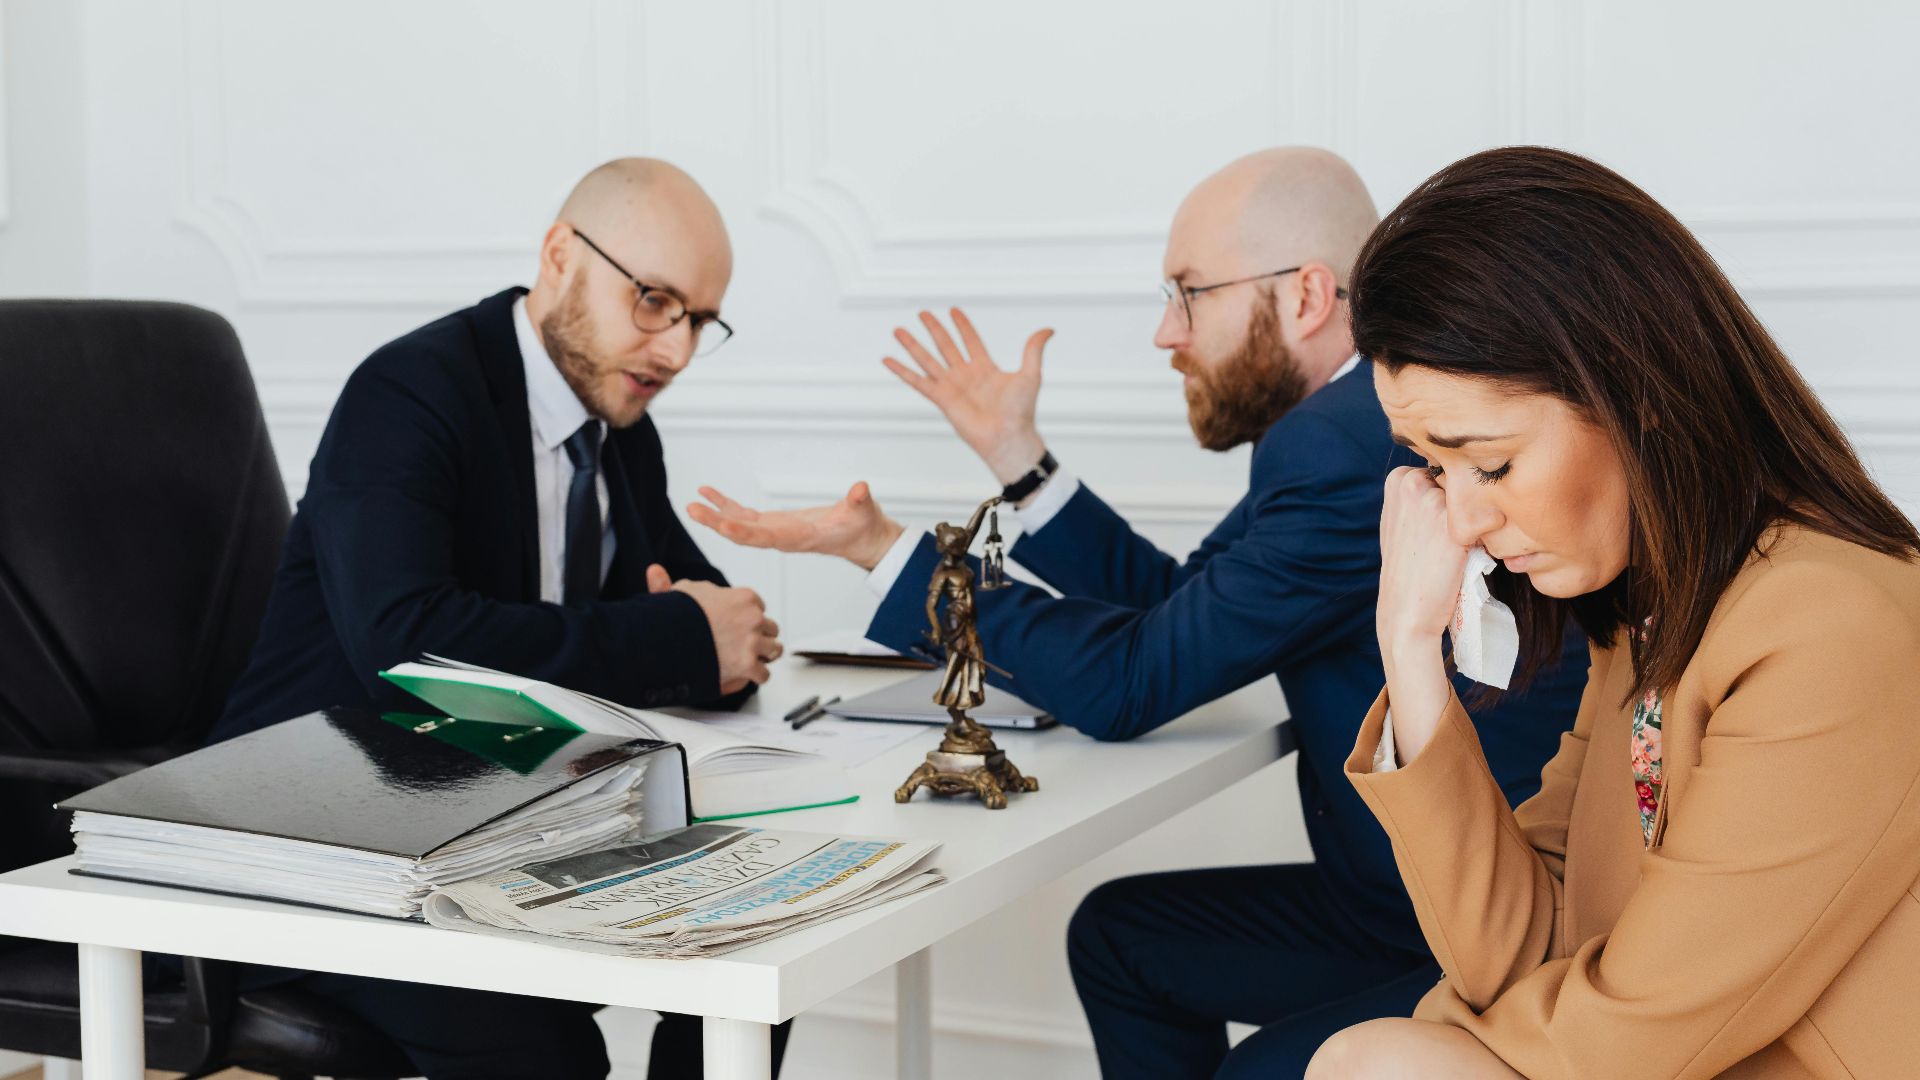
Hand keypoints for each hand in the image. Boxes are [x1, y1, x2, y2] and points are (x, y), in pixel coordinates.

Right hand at [648, 564, 778, 691]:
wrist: (670, 640)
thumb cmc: (675, 617)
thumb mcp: (678, 593)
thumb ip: (678, 585)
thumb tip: (655, 571)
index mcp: (744, 598)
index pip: (759, 606)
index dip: (748, 615)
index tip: (739, 622)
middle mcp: (752, 618)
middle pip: (770, 628)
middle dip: (760, 635)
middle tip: (747, 643)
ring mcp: (751, 643)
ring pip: (773, 650)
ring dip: (763, 655)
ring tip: (752, 659)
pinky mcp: (747, 666)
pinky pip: (764, 673)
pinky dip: (756, 676)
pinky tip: (747, 675)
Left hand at [687, 482, 904, 571]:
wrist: (861, 540)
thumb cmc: (862, 528)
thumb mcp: (864, 513)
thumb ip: (860, 502)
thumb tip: (861, 489)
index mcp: (799, 538)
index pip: (766, 538)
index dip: (744, 532)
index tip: (722, 525)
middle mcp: (781, 539)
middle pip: (743, 533)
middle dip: (716, 523)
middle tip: (692, 509)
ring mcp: (775, 532)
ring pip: (739, 525)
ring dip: (714, 515)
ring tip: (692, 503)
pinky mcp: (774, 524)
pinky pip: (744, 515)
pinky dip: (726, 505)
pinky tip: (709, 494)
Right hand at [883, 308, 1053, 487]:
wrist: (1009, 436)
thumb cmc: (1021, 411)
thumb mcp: (1030, 374)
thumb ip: (1033, 349)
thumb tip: (1048, 329)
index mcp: (985, 368)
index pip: (971, 340)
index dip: (963, 326)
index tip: (953, 310)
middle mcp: (966, 375)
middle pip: (945, 346)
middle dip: (934, 329)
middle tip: (922, 313)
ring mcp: (952, 387)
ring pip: (928, 360)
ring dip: (913, 345)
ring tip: (898, 330)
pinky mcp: (941, 399)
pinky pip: (918, 382)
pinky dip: (902, 371)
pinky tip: (888, 360)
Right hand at [1375, 467, 1470, 763]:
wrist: (1407, 614)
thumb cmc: (1412, 571)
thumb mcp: (1405, 522)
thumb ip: (1424, 495)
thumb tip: (1462, 477)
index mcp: (1399, 477)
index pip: (1450, 470)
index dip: (1456, 499)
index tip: (1441, 527)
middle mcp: (1412, 480)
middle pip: (1466, 479)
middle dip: (1470, 504)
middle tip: (1453, 540)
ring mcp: (1431, 497)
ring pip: (1480, 497)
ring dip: (1483, 518)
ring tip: (1463, 549)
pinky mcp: (1452, 521)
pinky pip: (1490, 516)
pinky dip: (1491, 535)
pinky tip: (1473, 554)